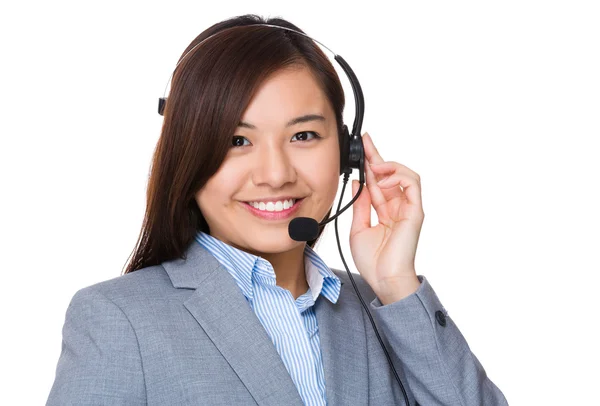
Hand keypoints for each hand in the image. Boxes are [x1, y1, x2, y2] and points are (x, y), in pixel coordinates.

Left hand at [349, 132, 424, 304]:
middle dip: (376, 155)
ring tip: (373, 165)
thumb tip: (358, 183)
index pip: (378, 181)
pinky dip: (399, 176)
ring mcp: (408, 208)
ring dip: (388, 165)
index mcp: (384, 210)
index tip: (360, 148)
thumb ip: (360, 204)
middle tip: (365, 140)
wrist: (384, 279)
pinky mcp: (415, 212)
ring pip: (405, 175)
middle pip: (390, 174)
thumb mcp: (358, 227)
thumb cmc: (373, 261)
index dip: (369, 163)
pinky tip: (383, 180)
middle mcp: (398, 206)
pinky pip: (413, 185)